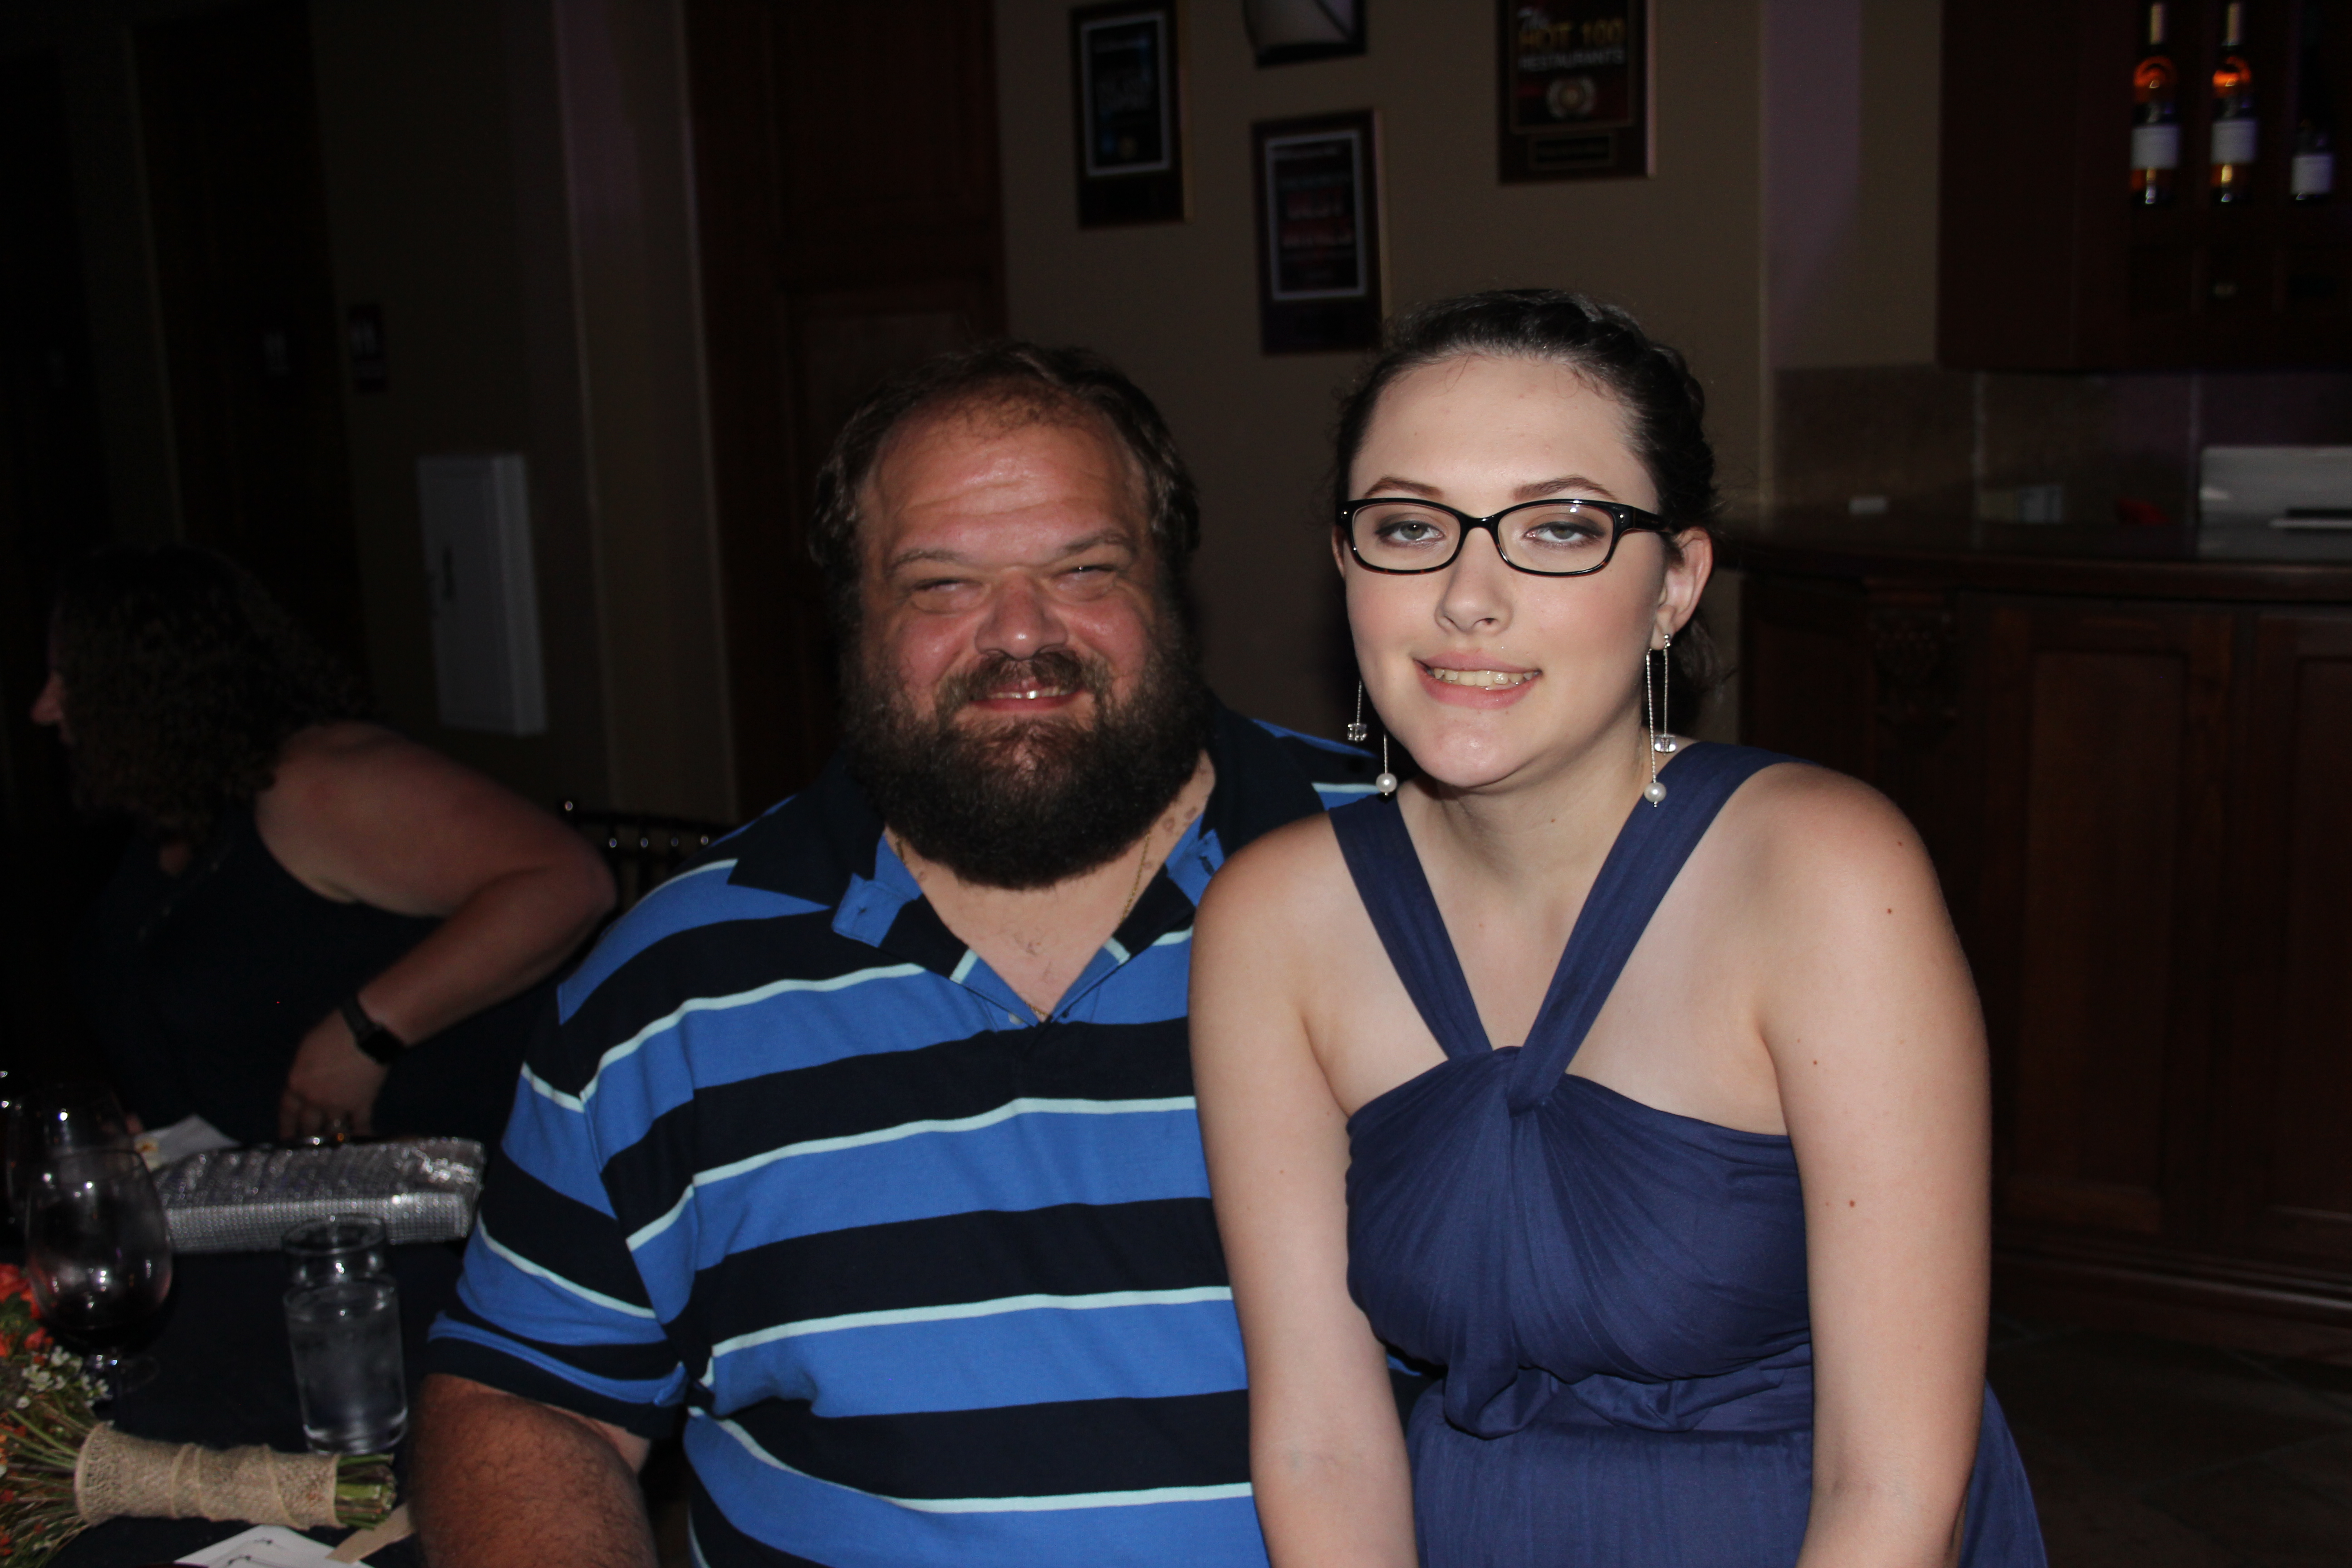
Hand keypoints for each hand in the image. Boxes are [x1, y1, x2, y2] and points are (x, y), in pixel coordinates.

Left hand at [279, 1013, 390, 1139]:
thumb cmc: (334, 1030)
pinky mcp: (362, 1104)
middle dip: (309, 1139)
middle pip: (308, 1126)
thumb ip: (304, 1070)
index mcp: (297, 1083)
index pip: (287, 1111)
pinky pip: (360, 1124)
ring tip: (335, 1147)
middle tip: (310, 1149)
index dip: (287, 1127)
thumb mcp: (308, 1048)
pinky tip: (363, 1140)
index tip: (287, 1140)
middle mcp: (314, 1100)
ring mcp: (338, 1104)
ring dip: (333, 1139)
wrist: (366, 1030)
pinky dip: (361, 1133)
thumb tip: (307, 1079)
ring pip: (333, 1130)